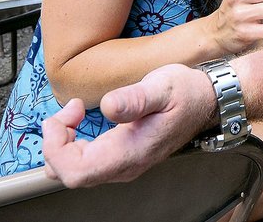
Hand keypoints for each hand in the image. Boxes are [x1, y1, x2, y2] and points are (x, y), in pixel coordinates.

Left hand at [43, 64, 210, 186]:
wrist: (206, 101)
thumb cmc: (186, 93)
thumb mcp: (162, 86)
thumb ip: (135, 99)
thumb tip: (108, 106)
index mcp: (131, 153)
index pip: (75, 172)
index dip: (57, 147)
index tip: (67, 114)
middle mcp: (124, 166)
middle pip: (68, 174)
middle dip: (56, 142)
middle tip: (70, 109)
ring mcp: (122, 165)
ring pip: (73, 171)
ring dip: (62, 142)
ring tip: (74, 112)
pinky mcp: (120, 158)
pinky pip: (83, 163)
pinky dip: (71, 143)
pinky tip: (79, 120)